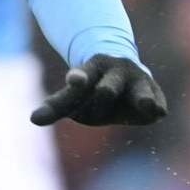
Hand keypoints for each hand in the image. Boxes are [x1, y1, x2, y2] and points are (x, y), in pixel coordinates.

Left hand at [31, 55, 168, 127]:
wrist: (126, 75)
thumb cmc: (93, 92)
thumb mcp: (73, 99)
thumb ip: (55, 107)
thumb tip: (33, 119)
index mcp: (92, 70)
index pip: (82, 78)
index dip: (78, 79)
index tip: (75, 79)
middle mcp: (117, 73)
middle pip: (108, 89)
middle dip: (105, 92)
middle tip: (104, 92)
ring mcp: (139, 84)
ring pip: (140, 94)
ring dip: (142, 98)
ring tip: (147, 105)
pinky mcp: (156, 99)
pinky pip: (157, 107)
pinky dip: (156, 109)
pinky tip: (156, 111)